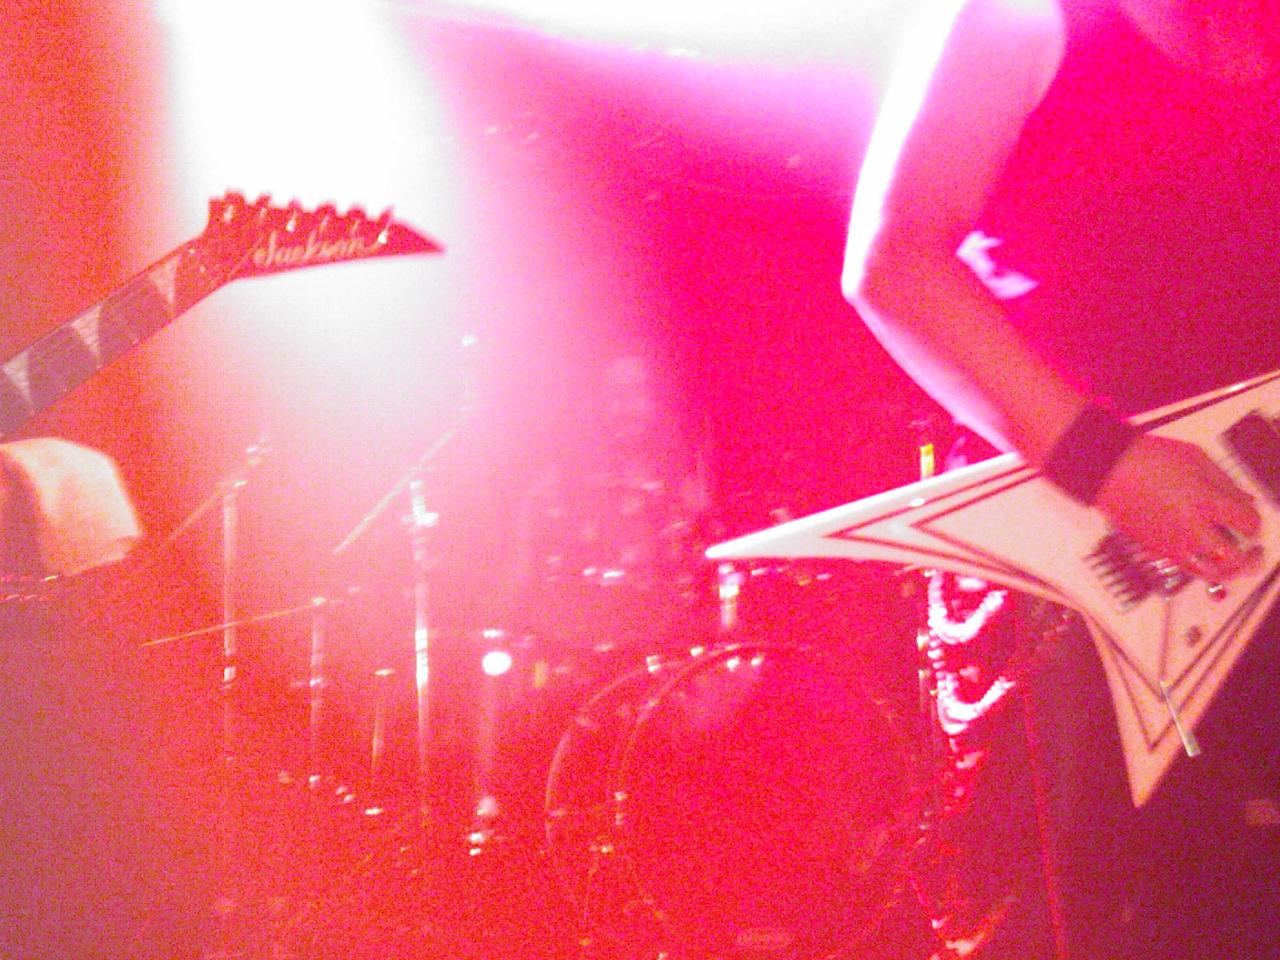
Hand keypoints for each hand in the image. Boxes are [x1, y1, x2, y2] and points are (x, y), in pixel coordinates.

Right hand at [1093, 435, 1261, 581]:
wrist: (1108, 468)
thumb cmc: (1145, 459)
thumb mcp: (1196, 458)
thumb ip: (1226, 483)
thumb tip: (1244, 501)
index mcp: (1205, 501)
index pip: (1249, 525)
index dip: (1256, 523)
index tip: (1251, 519)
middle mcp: (1190, 527)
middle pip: (1234, 561)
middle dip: (1252, 559)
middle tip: (1254, 552)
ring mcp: (1171, 542)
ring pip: (1209, 574)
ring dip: (1226, 570)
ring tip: (1229, 562)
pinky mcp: (1154, 549)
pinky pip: (1184, 567)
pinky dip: (1197, 564)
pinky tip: (1198, 552)